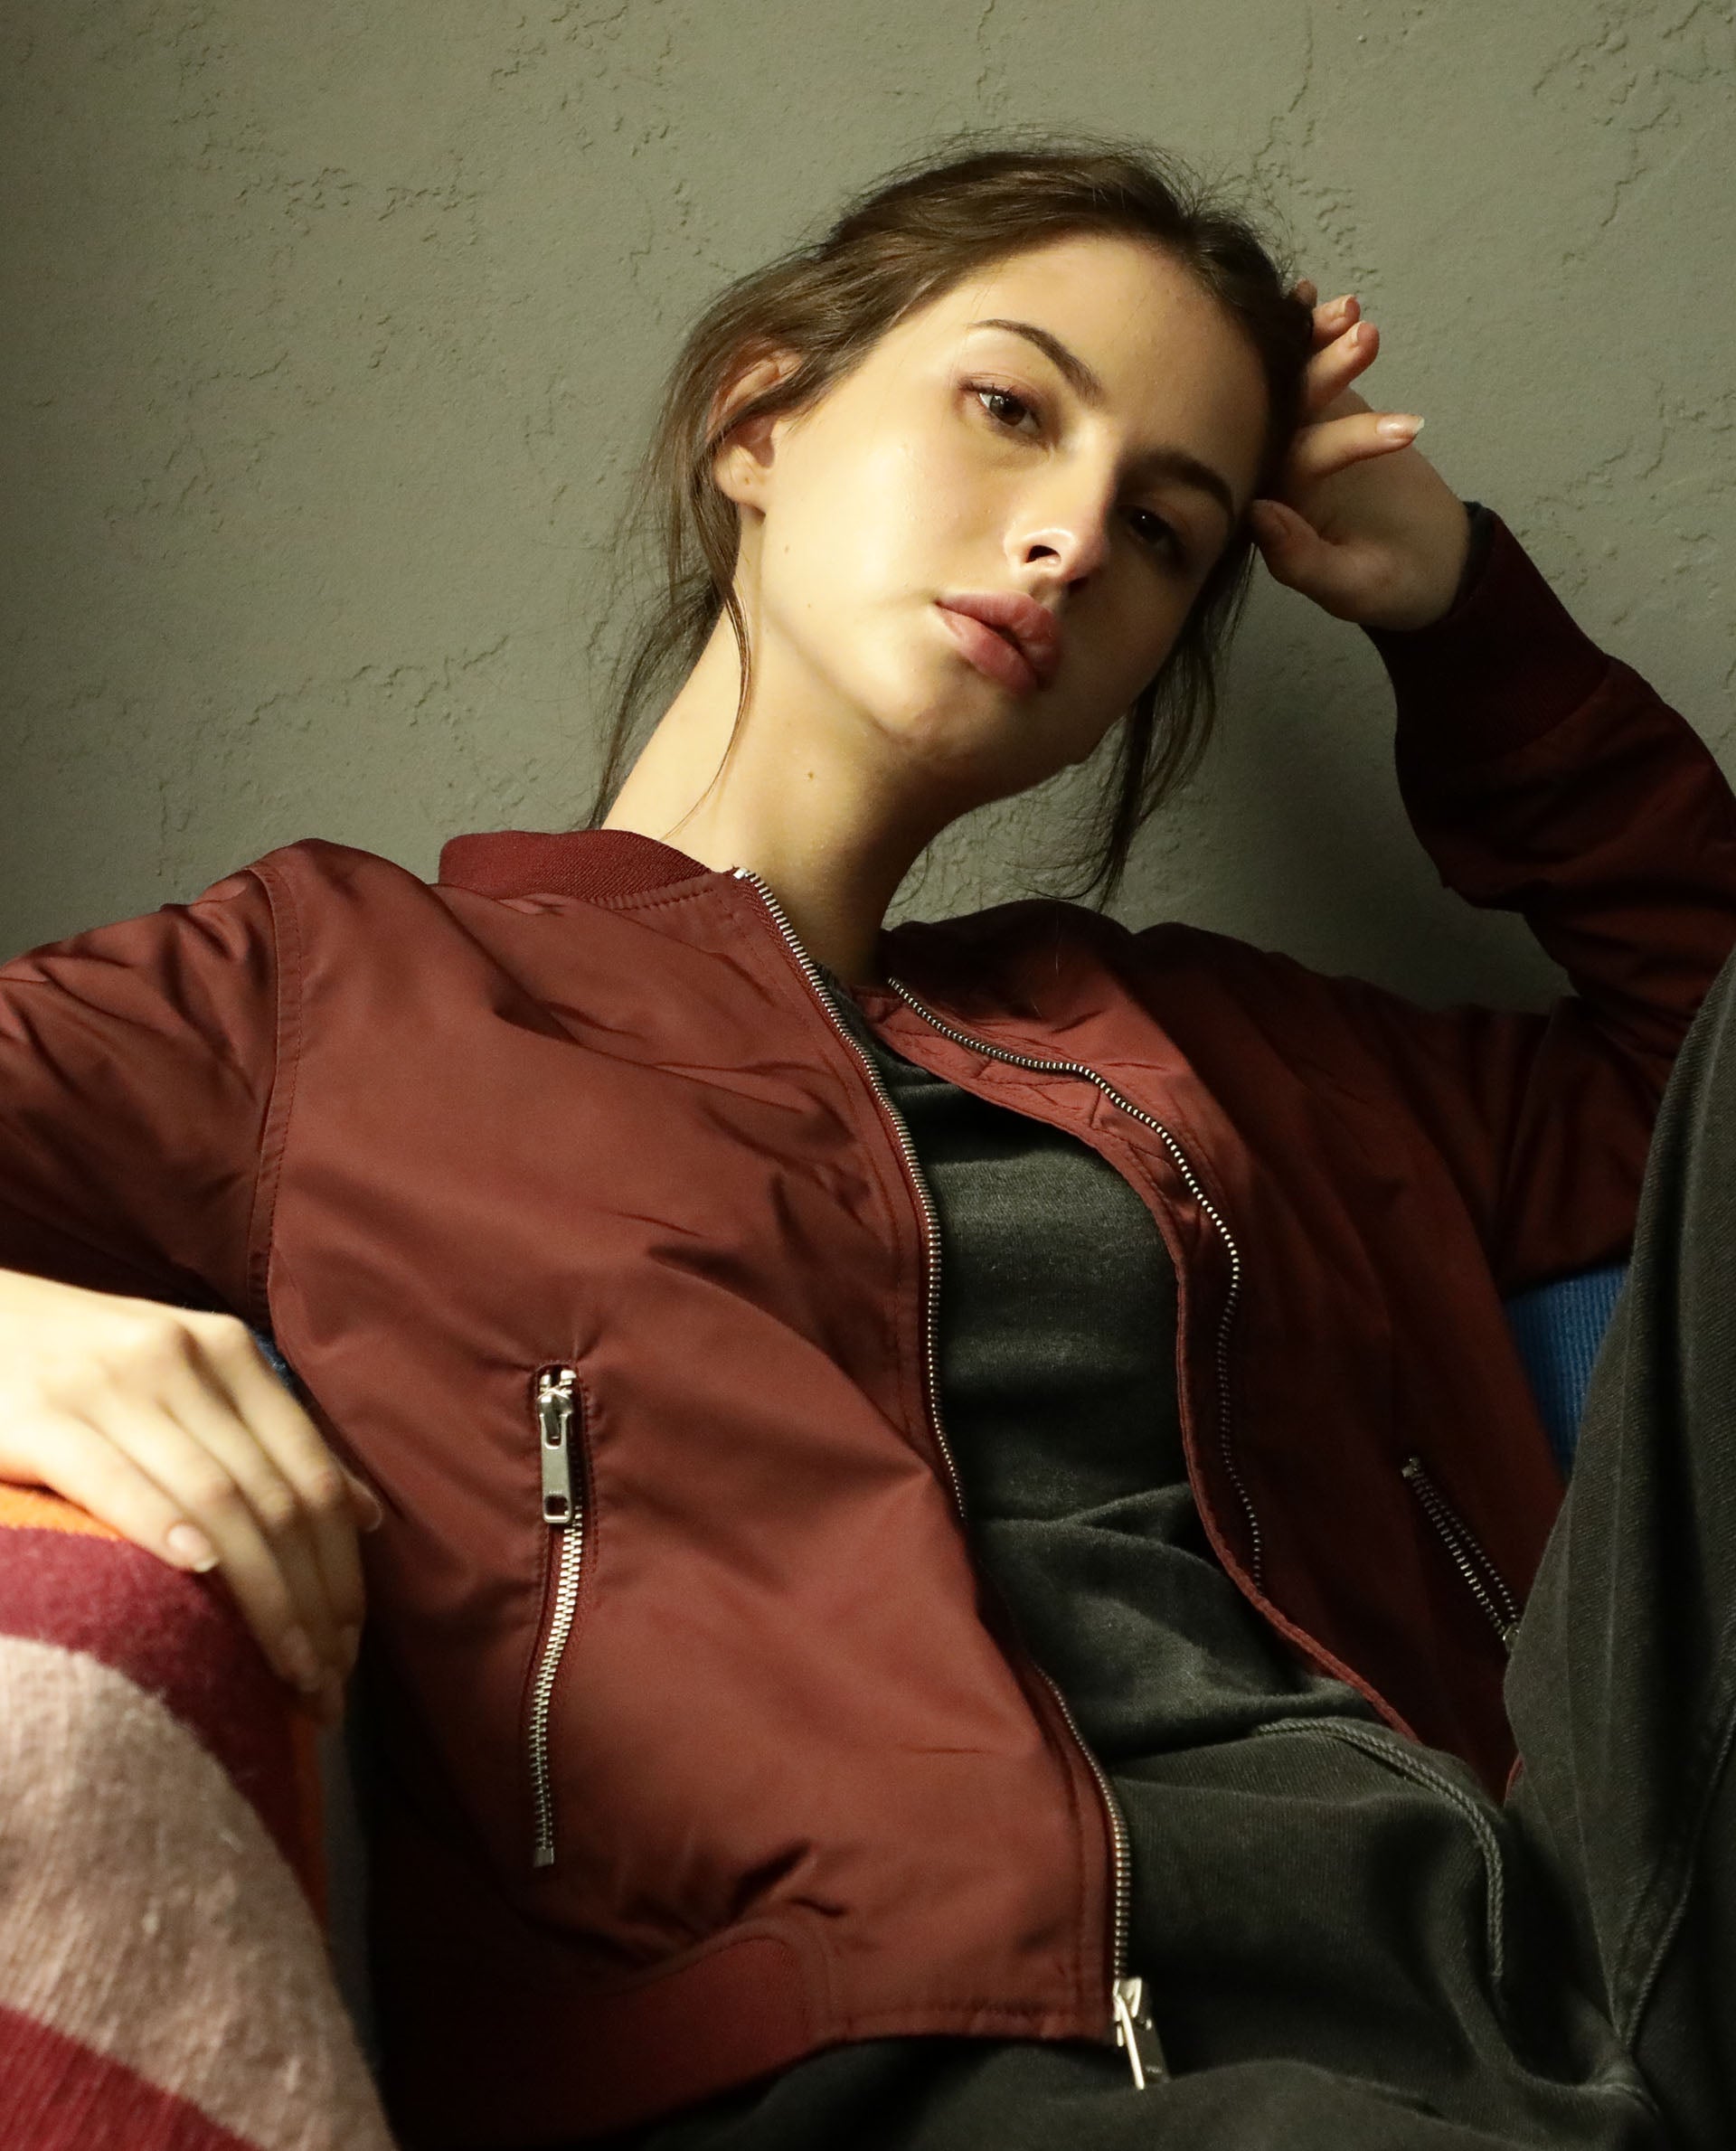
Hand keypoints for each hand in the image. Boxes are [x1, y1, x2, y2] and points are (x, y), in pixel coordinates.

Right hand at [0, 1269, 380, 1723]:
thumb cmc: (79, 1366)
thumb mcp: (184, 1380)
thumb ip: (267, 1439)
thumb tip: (369, 1515)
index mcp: (228, 1353)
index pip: (311, 1472)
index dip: (342, 1564)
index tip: (351, 1644)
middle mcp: (183, 1359)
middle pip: (275, 1497)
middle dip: (313, 1600)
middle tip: (328, 1684)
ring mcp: (111, 1385)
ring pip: (218, 1499)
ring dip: (264, 1597)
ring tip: (290, 1672)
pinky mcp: (39, 1416)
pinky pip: (115, 1479)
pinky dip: (164, 1527)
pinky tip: (200, 1575)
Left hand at [1249, 285, 1473, 631]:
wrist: (1433, 566)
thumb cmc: (1388, 589)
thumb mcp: (1350, 586)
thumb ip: (1302, 558)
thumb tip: (1259, 512)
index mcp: (1261, 513)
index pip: (1269, 463)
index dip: (1294, 429)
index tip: (1318, 399)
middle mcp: (1270, 471)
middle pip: (1282, 414)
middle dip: (1317, 374)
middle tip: (1358, 336)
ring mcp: (1300, 438)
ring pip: (1298, 386)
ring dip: (1319, 345)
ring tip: (1348, 309)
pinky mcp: (1331, 415)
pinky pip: (1320, 373)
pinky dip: (1322, 339)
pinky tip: (1325, 300)